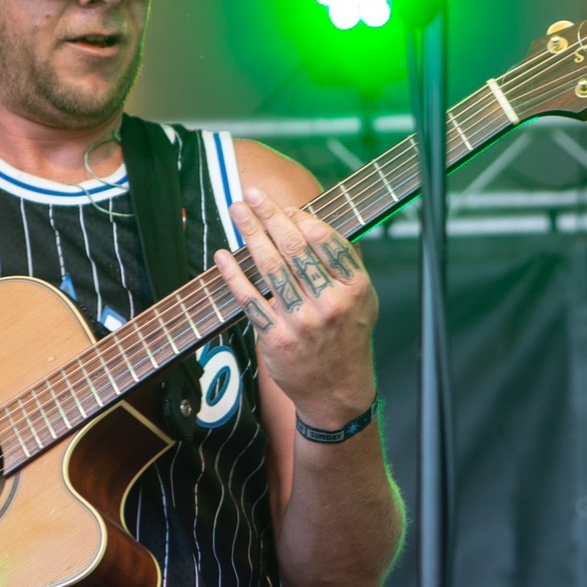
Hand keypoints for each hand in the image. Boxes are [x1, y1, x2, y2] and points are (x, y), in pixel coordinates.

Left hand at [212, 189, 377, 428]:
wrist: (337, 392)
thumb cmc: (347, 339)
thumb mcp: (362, 300)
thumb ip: (345, 264)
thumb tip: (313, 223)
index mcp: (354, 288)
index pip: (325, 241)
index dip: (302, 219)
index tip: (284, 207)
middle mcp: (329, 303)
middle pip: (295, 248)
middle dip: (270, 215)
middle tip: (252, 194)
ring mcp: (302, 322)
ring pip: (271, 268)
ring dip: (250, 234)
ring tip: (237, 211)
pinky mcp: (276, 338)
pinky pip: (250, 299)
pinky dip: (234, 275)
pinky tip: (223, 255)